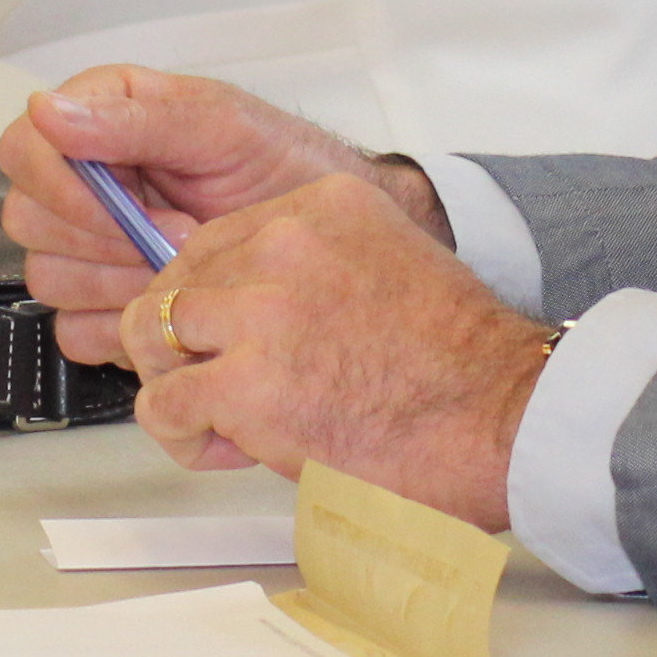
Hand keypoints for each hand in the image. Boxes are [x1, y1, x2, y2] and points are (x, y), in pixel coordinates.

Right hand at [0, 69, 449, 362]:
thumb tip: (47, 108)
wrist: (325, 241)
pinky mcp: (106, 306)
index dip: (63, 185)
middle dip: (105, 239)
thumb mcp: (224, 129)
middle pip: (28, 219)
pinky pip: (74, 331)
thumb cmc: (284, 167)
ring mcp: (91, 248)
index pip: (24, 150)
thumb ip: (138, 120)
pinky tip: (174, 305)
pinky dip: (124, 328)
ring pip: (47, 278)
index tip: (133, 207)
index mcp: (101, 120)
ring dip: (119, 283)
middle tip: (181, 239)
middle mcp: (85, 181)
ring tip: (187, 268)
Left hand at [111, 175, 554, 526]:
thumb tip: (246, 303)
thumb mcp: (387, 262)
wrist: (502, 419)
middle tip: (223, 388)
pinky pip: (163, 405)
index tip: (230, 341)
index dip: (210, 304)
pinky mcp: (248, 385)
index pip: (211, 242)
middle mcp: (285, 243)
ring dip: (178, 386)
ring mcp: (263, 312)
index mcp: (321, 206)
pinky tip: (231, 449)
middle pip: (176, 285)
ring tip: (222, 421)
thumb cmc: (459, 367)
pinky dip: (184, 437)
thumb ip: (314, 267)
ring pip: (153, 335)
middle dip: (188, 345)